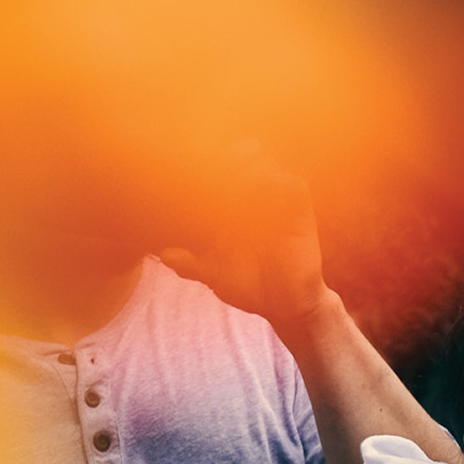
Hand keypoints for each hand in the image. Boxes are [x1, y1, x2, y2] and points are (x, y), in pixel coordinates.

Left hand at [154, 144, 328, 325]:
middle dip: (228, 158)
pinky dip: (279, 183)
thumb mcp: (216, 276)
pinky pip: (294, 186)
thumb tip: (163, 255)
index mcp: (234, 209)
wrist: (285, 306)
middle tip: (213, 166)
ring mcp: (279, 204)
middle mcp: (256, 200)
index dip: (208, 165)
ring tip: (236, 180)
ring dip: (251, 167)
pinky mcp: (300, 214)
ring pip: (268, 165)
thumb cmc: (250, 288)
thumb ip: (192, 265)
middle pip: (245, 157)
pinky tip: (262, 195)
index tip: (190, 167)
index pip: (221, 173)